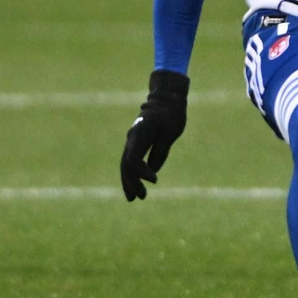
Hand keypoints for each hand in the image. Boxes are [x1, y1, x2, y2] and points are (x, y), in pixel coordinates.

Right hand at [120, 70, 189, 200]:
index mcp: (140, 136)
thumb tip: (153, 170)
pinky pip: (131, 161)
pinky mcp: (137, 143)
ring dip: (130, 181)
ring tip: (136, 197)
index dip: (141, 172)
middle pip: (126, 165)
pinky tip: (138, 185)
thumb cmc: (171, 114)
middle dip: (131, 183)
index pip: (134, 159)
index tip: (154, 181)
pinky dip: (133, 173)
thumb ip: (161, 151)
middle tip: (138, 198)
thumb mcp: (171, 132)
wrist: (165, 99)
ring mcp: (132, 141)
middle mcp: (132, 139)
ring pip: (126, 164)